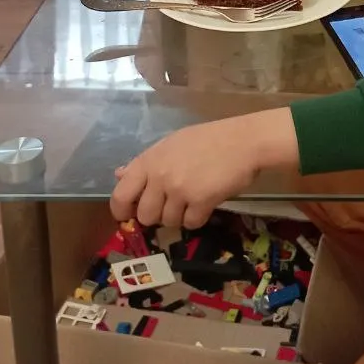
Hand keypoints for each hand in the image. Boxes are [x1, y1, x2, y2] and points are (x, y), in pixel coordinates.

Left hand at [110, 107, 298, 229]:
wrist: (244, 140)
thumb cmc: (209, 139)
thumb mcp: (172, 144)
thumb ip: (146, 163)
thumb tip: (119, 175)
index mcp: (150, 160)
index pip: (121, 195)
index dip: (122, 211)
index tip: (130, 215)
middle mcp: (160, 176)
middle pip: (145, 216)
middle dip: (158, 215)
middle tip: (174, 204)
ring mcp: (179, 190)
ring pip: (168, 222)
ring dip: (180, 216)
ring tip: (194, 199)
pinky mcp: (200, 202)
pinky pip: (190, 224)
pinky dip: (198, 218)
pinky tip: (207, 202)